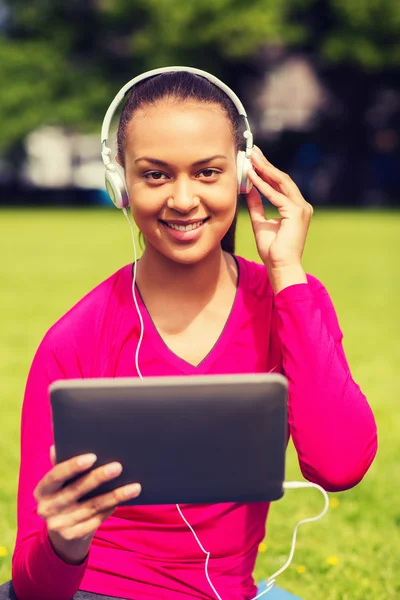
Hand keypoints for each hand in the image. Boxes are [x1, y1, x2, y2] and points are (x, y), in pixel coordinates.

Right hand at [34, 446, 140, 563]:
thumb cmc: (65, 494)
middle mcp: (47, 509)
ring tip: (134, 487)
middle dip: (98, 478)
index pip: (55, 476)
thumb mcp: (60, 482)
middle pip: (76, 490)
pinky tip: (123, 500)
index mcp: (42, 491)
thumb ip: (60, 464)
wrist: (62, 532)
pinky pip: (96, 520)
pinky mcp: (73, 535)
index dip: (72, 466)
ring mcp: (59, 524)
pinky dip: (110, 509)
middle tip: (118, 467)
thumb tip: (56, 446)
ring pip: (92, 506)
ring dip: (114, 496)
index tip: (92, 457)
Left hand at [246, 147, 312, 291]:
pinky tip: (252, 176)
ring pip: (281, 182)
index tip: (254, 159)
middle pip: (281, 179)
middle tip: (252, 151)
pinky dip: (263, 185)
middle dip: (266, 164)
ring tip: (251, 158)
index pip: (280, 184)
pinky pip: (276, 195)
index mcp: (295, 207)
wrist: (281, 266)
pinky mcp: (296, 213)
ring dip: (264, 169)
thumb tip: (249, 189)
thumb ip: (257, 205)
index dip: (266, 171)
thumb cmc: (272, 249)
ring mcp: (301, 208)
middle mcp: (301, 205)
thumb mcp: (260, 222)